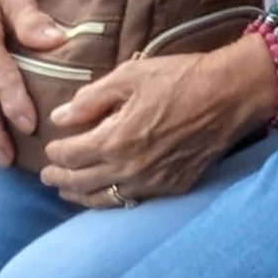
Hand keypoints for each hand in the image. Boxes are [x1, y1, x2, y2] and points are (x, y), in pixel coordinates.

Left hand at [39, 42, 275, 206]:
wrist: (230, 94)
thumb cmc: (181, 78)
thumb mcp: (131, 76)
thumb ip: (92, 98)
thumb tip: (61, 117)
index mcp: (115, 139)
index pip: (71, 155)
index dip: (55, 152)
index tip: (49, 148)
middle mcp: (130, 168)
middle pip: (81, 183)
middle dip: (60, 178)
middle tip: (48, 175)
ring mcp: (152, 182)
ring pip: (105, 199)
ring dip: (81, 196)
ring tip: (68, 190)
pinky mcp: (172, 187)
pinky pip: (133, 201)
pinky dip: (113, 198)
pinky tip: (108, 192)